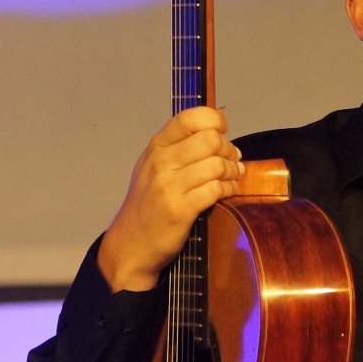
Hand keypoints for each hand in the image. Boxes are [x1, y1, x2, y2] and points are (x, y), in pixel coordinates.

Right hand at [96, 107, 243, 291]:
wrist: (130, 245)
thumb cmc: (149, 204)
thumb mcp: (156, 166)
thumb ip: (183, 143)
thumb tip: (220, 116)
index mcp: (156, 147)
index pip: (190, 117)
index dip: (214, 120)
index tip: (223, 131)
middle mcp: (161, 162)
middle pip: (211, 140)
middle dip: (229, 150)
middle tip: (232, 161)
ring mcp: (169, 186)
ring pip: (217, 164)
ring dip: (232, 171)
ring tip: (231, 177)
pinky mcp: (179, 209)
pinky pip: (216, 189)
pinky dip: (228, 189)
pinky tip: (225, 192)